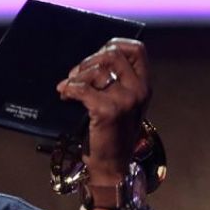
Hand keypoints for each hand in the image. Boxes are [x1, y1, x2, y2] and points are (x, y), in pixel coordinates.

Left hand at [56, 38, 149, 185]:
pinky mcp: (108, 111)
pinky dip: (69, 89)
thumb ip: (115, 83)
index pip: (136, 49)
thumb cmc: (111, 134)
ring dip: (77, 76)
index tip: (95, 57)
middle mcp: (139, 89)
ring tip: (68, 88)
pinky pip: (83, 89)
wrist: (111, 165)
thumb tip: (89, 63)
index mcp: (144, 85)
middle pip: (112, 54)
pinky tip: (64, 96)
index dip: (113, 45)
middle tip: (75, 76)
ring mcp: (125, 100)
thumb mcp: (122, 104)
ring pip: (98, 70)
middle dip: (88, 61)